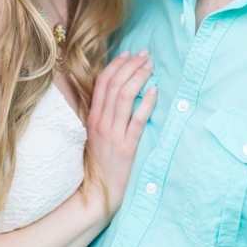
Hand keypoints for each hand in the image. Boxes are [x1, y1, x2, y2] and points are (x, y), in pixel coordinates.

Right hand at [84, 49, 157, 216]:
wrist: (97, 192)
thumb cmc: (99, 163)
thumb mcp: (95, 135)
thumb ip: (103, 115)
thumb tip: (118, 93)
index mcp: (92, 117)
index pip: (101, 82)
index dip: (116, 65)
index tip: (129, 53)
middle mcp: (100, 122)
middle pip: (114, 85)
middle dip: (131, 65)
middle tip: (146, 54)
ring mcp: (112, 134)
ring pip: (124, 97)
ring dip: (139, 78)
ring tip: (151, 67)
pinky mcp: (126, 148)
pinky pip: (137, 120)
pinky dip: (146, 103)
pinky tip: (155, 91)